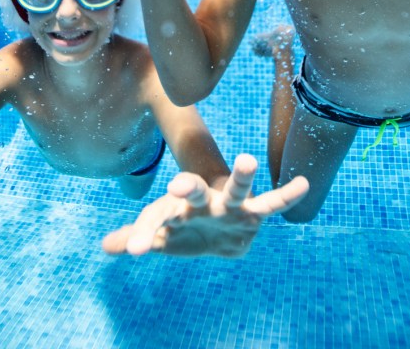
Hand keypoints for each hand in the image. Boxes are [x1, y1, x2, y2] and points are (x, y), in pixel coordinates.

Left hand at [101, 154, 308, 257]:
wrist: (217, 228)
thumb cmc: (187, 228)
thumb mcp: (162, 234)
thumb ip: (137, 236)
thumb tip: (105, 247)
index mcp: (176, 208)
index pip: (156, 217)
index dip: (142, 232)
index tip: (131, 249)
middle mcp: (202, 202)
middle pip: (191, 190)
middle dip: (185, 188)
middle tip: (176, 186)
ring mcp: (228, 205)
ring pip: (235, 188)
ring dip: (241, 176)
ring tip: (247, 159)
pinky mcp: (252, 214)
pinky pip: (272, 205)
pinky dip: (288, 196)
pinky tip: (304, 183)